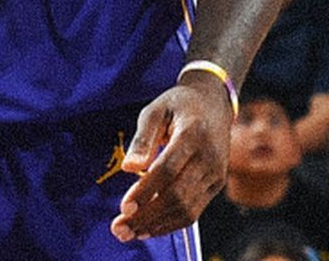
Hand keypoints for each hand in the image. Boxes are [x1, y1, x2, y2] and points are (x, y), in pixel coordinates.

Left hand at [109, 75, 231, 241]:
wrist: (214, 104)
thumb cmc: (177, 105)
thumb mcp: (154, 110)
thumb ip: (142, 138)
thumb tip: (129, 169)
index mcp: (193, 136)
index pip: (167, 171)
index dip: (145, 192)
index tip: (124, 207)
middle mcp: (209, 159)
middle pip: (177, 196)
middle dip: (147, 216)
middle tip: (119, 229)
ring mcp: (216, 174)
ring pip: (188, 209)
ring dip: (158, 225)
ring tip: (130, 233)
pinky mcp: (216, 184)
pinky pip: (195, 210)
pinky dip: (172, 223)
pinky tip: (149, 228)